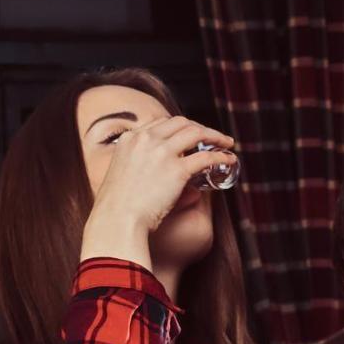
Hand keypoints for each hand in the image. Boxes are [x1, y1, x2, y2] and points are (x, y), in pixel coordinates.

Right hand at [88, 116, 235, 235]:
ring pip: (196, 133)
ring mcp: (162, 153)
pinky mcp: (177, 170)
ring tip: (226, 143)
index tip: (188, 134)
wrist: (116, 220)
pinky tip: (227, 160)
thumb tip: (159, 177)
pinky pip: (206, 157)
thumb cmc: (116, 208)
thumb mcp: (120, 176)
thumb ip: (137, 168)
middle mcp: (146, 140)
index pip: (159, 123)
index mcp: (130, 139)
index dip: (178, 127)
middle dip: (199, 127)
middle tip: (211, 136)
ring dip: (215, 136)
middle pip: (181, 122)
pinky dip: (220, 156)